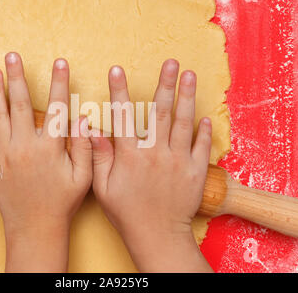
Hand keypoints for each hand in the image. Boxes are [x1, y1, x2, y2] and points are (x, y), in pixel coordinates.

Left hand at [0, 53, 92, 271]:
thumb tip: (83, 119)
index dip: (60, 83)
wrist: (35, 227)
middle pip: (20, 104)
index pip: (57, 108)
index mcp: (49, 148)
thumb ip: (85, 147)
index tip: (60, 62)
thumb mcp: (83, 178)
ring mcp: (4, 155)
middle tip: (12, 56)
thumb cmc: (61, 202)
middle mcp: (24, 146)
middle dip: (17, 77)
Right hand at [90, 59, 212, 271]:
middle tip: (171, 62)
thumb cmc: (127, 212)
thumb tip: (92, 129)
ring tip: (189, 76)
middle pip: (160, 112)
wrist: (158, 235)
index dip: (119, 91)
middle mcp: (155, 153)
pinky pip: (201, 146)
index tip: (117, 70)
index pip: (123, 117)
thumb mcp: (103, 187)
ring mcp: (178, 160)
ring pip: (182, 122)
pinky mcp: (195, 171)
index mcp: (131, 155)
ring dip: (186, 97)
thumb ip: (99, 156)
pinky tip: (205, 117)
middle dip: (164, 84)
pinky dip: (204, 131)